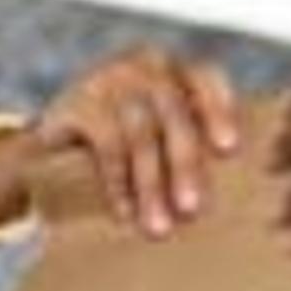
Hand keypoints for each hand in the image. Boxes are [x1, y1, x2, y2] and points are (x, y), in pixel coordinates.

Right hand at [31, 48, 240, 236]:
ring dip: (151, 183)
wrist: (52, 149)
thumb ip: (192, 144)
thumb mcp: (162, 133)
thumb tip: (238, 192)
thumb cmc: (127, 144)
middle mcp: (143, 65)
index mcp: (174, 69)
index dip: (219, 111)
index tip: (229, 149)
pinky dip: (118, 182)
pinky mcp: (76, 102)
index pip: (205, 79)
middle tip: (192, 209)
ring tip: (158, 226)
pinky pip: (106, 145)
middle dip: (185, 165)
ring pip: (140, 133)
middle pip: (174, 112)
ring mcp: (107, 78)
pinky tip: (124, 212)